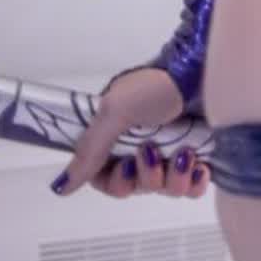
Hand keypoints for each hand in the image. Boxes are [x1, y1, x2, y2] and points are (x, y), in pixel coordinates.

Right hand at [51, 66, 210, 199]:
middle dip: (146, 177)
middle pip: (137, 188)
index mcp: (117, 139)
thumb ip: (89, 151)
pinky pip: (193, 188)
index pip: (106, 180)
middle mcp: (143, 149)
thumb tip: (60, 188)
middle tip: (153, 151)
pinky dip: (195, 182)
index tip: (126, 165)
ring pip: (165, 190)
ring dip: (173, 177)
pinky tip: (200, 167)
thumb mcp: (115, 111)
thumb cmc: (155, 86)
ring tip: (185, 152)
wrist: (200, 69)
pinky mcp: (199, 157)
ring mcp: (172, 154)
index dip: (116, 182)